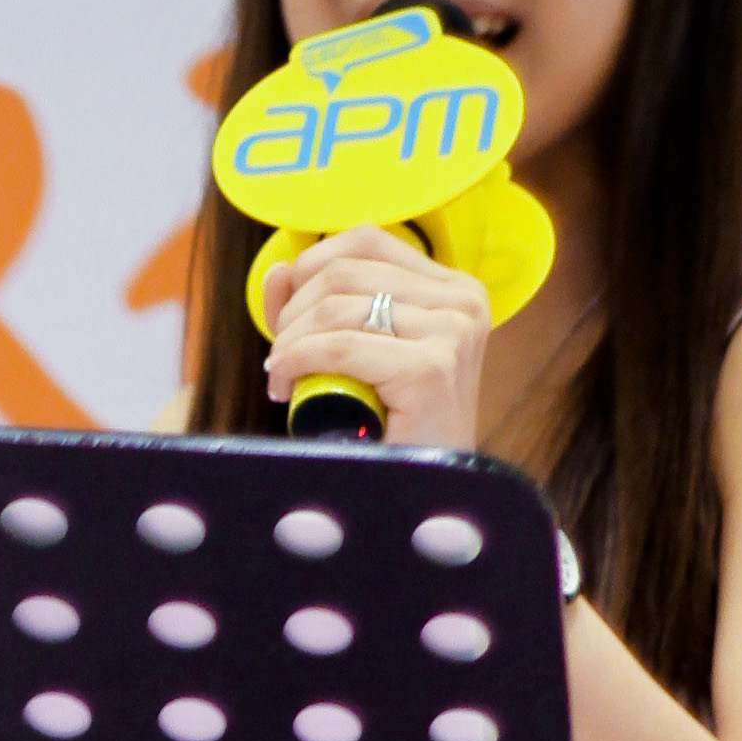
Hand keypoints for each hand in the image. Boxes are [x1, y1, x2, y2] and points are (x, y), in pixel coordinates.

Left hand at [257, 222, 491, 453]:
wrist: (423, 499)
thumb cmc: (390, 434)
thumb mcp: (355, 358)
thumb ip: (316, 309)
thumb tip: (278, 268)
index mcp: (452, 289)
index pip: (364, 241)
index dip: (309, 272)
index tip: (291, 321)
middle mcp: (462, 302)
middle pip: (343, 270)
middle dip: (293, 314)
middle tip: (280, 359)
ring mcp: (453, 332)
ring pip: (335, 306)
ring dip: (289, 343)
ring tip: (282, 379)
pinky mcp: (432, 369)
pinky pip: (339, 347)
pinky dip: (297, 362)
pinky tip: (286, 387)